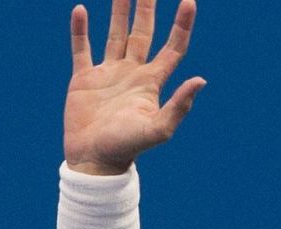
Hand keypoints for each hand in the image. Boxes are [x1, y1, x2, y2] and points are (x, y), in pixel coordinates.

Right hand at [64, 0, 204, 174]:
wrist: (94, 160)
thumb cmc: (127, 148)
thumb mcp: (157, 129)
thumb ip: (178, 105)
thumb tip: (201, 80)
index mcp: (151, 82)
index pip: (172, 47)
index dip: (182, 25)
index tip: (189, 1)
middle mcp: (132, 73)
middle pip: (143, 33)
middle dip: (147, 9)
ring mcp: (108, 74)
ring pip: (115, 35)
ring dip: (118, 12)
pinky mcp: (84, 79)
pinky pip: (82, 48)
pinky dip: (80, 30)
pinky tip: (81, 10)